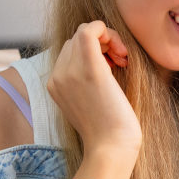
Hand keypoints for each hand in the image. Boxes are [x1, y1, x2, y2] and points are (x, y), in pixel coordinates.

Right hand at [47, 21, 140, 178]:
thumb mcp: (90, 105)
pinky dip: (107, 31)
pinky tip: (122, 51)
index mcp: (55, 85)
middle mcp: (57, 76)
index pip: (69, 51)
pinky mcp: (90, 69)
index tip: (114, 65)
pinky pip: (90, 30)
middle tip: (121, 61)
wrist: (111, 148)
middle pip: (75, 40)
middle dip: (101, 43)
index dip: (94, 51)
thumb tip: (105, 63)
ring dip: (107, 38)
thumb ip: (86, 85)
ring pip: (83, 32)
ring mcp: (70, 72)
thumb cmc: (109, 132)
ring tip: (122, 59)